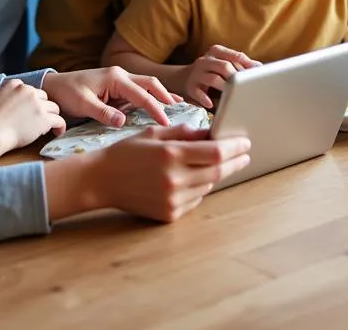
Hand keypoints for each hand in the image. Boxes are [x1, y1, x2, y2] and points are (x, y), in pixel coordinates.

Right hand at [0, 78, 65, 153]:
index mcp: (15, 85)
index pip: (30, 89)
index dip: (31, 101)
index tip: (29, 110)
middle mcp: (28, 90)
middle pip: (44, 97)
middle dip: (42, 108)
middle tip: (38, 120)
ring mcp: (38, 104)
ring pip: (54, 107)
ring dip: (51, 116)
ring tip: (48, 127)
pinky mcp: (45, 118)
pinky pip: (59, 120)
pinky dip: (60, 126)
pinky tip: (57, 132)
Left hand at [41, 67, 176, 127]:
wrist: (53, 87)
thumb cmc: (66, 93)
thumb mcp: (82, 104)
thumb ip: (103, 113)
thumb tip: (122, 121)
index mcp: (115, 77)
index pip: (142, 93)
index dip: (155, 108)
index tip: (166, 122)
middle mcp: (121, 76)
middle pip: (150, 84)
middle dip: (165, 95)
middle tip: (181, 109)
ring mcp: (119, 82)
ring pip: (146, 87)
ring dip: (161, 95)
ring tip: (178, 105)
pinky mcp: (116, 89)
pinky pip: (138, 93)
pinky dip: (150, 98)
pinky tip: (158, 106)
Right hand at [92, 126, 251, 220]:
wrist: (101, 180)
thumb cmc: (128, 152)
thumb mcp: (155, 133)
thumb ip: (185, 133)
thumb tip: (212, 132)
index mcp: (171, 154)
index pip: (216, 152)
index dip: (234, 147)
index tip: (245, 142)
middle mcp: (174, 179)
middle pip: (218, 171)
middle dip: (234, 161)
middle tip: (244, 154)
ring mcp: (172, 200)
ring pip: (208, 186)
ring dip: (216, 174)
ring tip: (216, 163)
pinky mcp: (169, 214)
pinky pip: (195, 200)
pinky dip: (200, 188)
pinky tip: (193, 179)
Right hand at [181, 45, 260, 108]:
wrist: (183, 77)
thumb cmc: (211, 71)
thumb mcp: (223, 62)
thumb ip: (240, 64)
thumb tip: (260, 67)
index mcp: (216, 52)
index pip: (233, 55)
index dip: (246, 64)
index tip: (256, 73)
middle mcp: (205, 60)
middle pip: (224, 66)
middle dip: (236, 77)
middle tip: (245, 87)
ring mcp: (197, 73)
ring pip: (212, 79)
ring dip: (224, 87)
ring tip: (232, 94)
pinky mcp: (190, 86)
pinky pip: (198, 93)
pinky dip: (205, 99)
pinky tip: (211, 104)